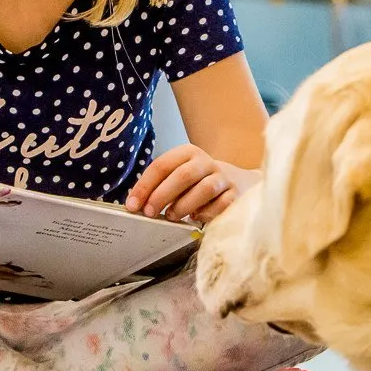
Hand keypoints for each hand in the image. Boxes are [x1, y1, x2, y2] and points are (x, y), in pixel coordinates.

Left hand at [126, 145, 259, 225]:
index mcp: (188, 153)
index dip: (145, 186)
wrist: (238, 183)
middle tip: (149, 213)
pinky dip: (206, 213)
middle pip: (183, 175)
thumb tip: (136, 203)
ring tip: (171, 216)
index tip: (132, 205)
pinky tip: (196, 217)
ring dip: (183, 206)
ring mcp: (223, 178)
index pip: (162, 165)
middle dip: (162, 195)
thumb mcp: (179, 176)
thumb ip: (160, 186)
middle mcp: (206, 162)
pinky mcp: (235, 194)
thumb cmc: (198, 182)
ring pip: (204, 190)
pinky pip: (221, 205)